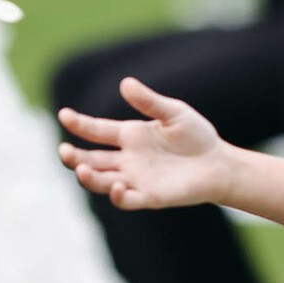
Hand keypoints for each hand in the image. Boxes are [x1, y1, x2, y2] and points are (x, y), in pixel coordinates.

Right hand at [57, 77, 234, 209]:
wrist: (219, 163)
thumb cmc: (196, 136)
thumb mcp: (173, 112)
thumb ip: (149, 101)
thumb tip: (125, 83)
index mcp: (129, 136)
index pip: (96, 130)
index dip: (79, 124)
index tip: (64, 115)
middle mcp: (127, 159)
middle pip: (91, 159)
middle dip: (73, 157)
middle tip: (63, 151)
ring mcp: (136, 179)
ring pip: (102, 181)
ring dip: (89, 177)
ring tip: (82, 168)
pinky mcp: (150, 196)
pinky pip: (127, 199)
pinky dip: (118, 195)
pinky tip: (117, 186)